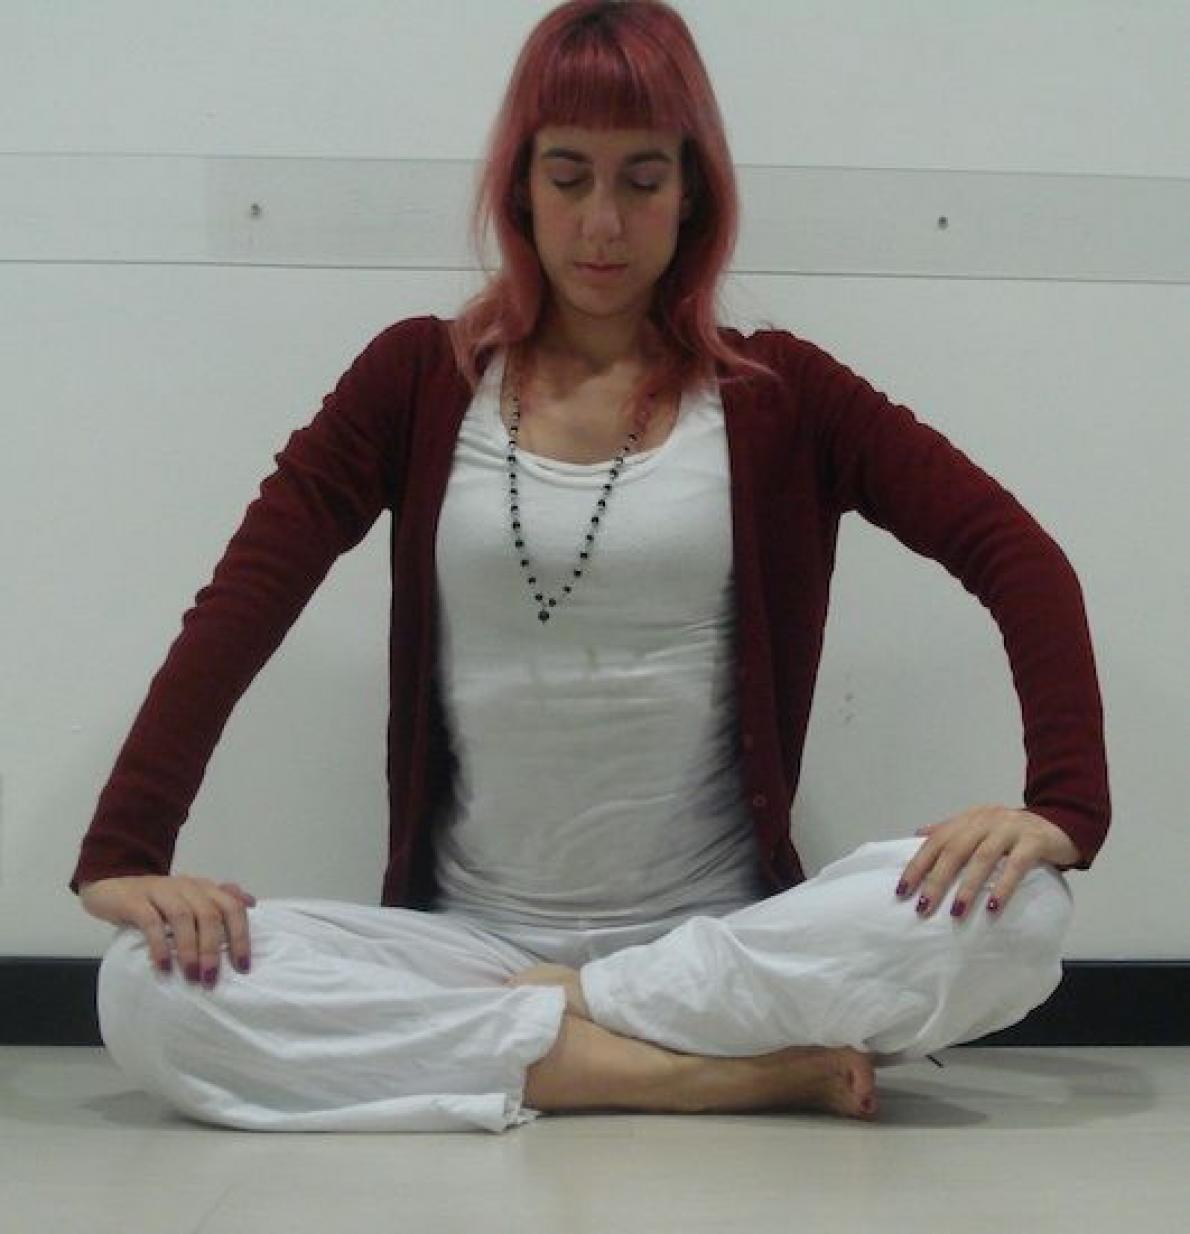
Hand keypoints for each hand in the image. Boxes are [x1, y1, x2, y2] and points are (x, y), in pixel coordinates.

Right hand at [79, 874, 256, 984]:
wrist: (112, 887)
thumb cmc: (157, 900)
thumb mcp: (190, 898)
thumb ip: (219, 899)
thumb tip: (251, 902)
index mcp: (204, 887)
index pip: (232, 907)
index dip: (241, 936)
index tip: (243, 967)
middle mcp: (187, 886)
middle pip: (210, 914)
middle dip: (214, 949)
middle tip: (211, 978)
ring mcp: (160, 891)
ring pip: (183, 917)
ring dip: (190, 949)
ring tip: (191, 976)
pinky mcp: (135, 900)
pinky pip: (150, 922)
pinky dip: (159, 945)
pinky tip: (164, 967)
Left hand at [895, 805, 1079, 919]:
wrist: (1062, 820)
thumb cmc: (1015, 831)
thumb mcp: (981, 826)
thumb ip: (953, 830)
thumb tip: (919, 834)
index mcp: (969, 819)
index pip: (936, 840)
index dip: (918, 865)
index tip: (902, 890)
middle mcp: (986, 820)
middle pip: (954, 850)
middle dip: (936, 879)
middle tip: (923, 907)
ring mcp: (1010, 829)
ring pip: (982, 858)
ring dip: (967, 887)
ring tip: (955, 913)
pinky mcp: (1034, 841)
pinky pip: (1016, 865)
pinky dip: (1003, 887)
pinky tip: (993, 907)